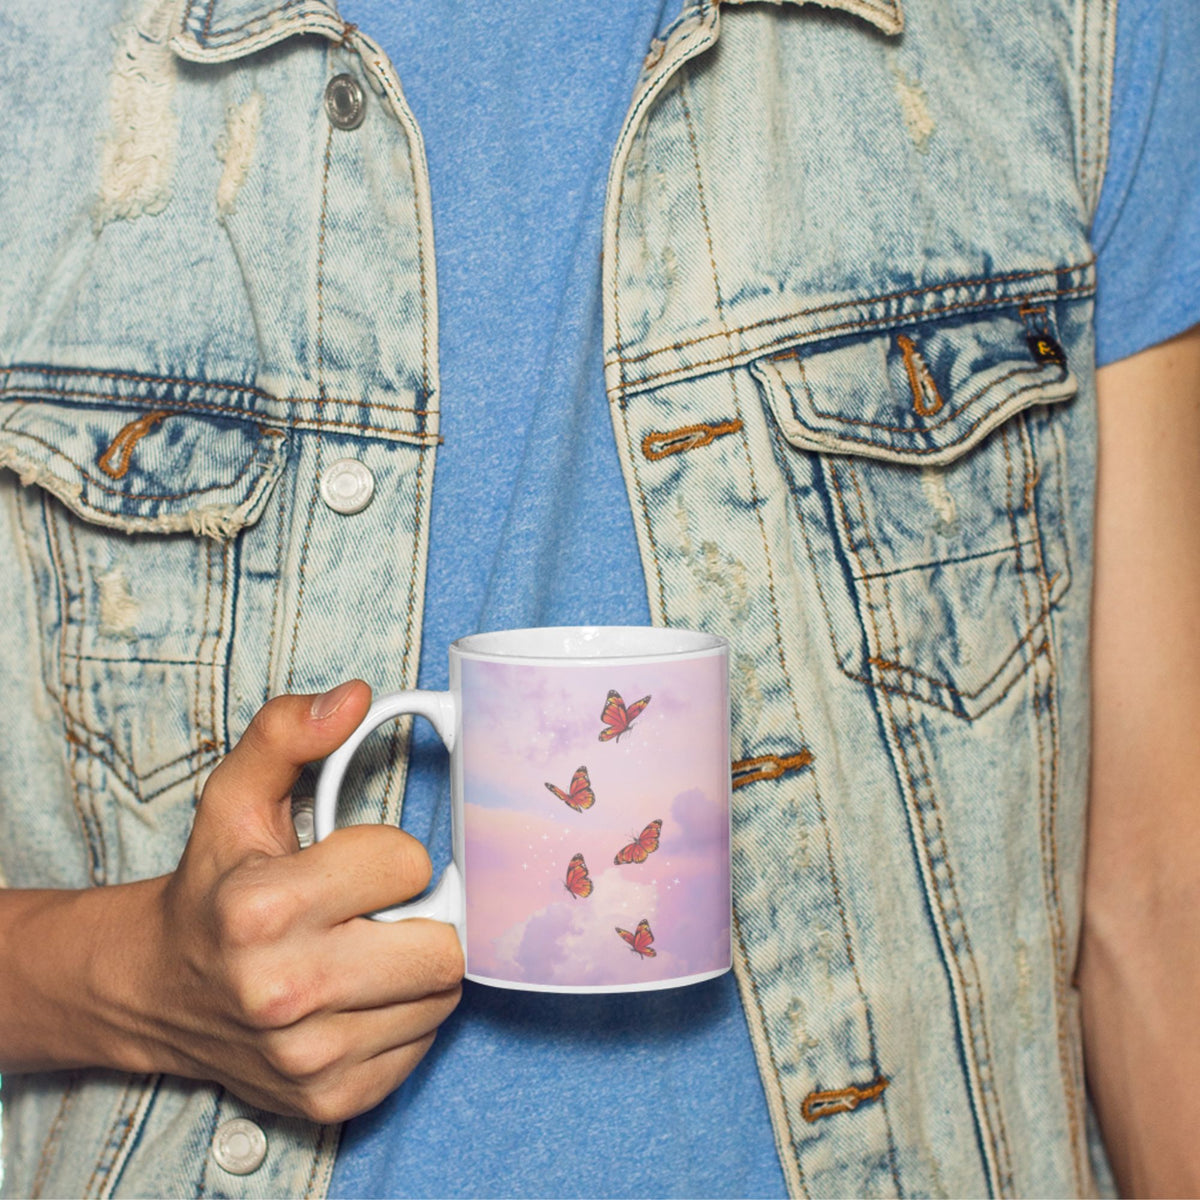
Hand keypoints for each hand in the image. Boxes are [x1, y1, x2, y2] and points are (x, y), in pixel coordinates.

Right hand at [126, 681, 463, 1121]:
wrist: (161, 988)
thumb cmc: (213, 885)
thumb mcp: (235, 797)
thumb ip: (288, 733)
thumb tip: (355, 698)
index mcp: (262, 909)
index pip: (408, 865)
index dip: (390, 857)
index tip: (357, 864)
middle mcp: (283, 992)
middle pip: (443, 945)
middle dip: (421, 916)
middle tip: (378, 911)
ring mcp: (310, 1056)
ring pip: (442, 995)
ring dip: (417, 966)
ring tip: (366, 950)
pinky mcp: (333, 1098)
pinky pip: (423, 1043)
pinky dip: (404, 1015)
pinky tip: (359, 996)